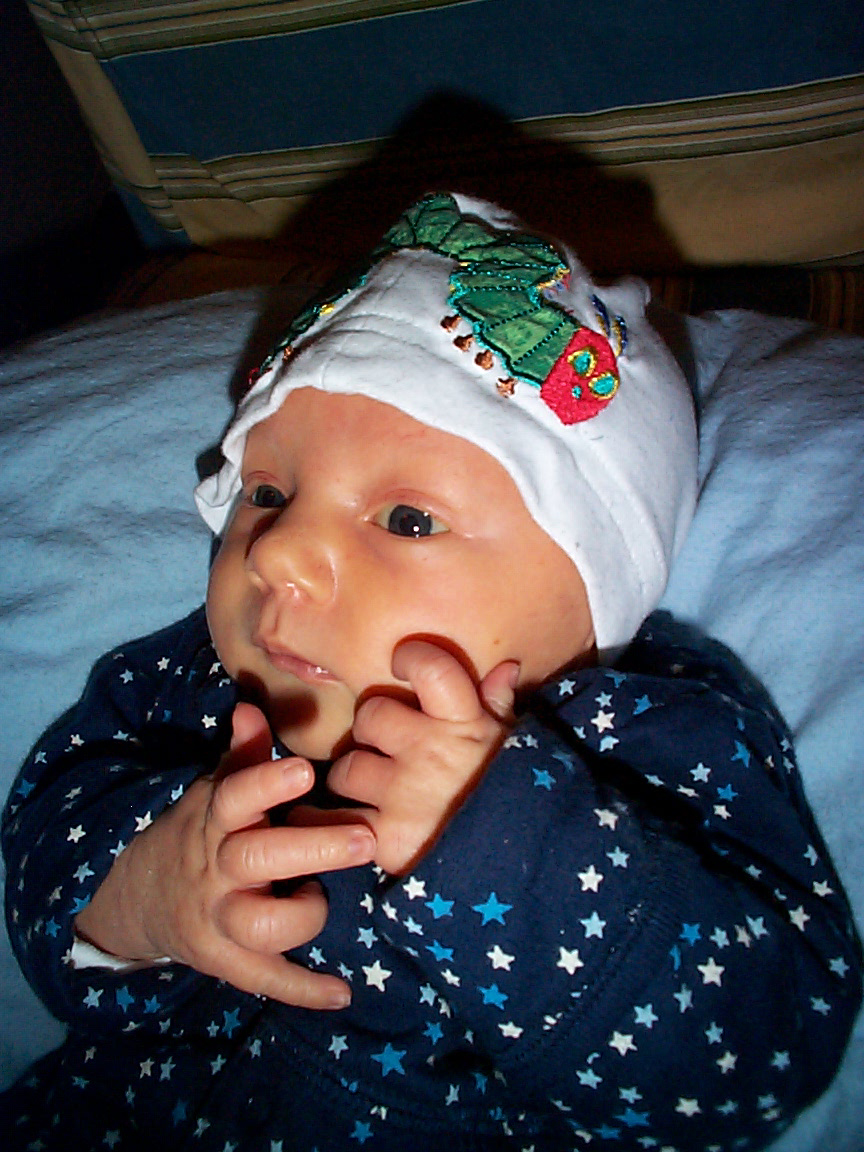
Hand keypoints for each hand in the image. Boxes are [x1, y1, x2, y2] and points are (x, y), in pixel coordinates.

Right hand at [74, 702, 375, 1007]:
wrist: (145, 896)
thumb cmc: (204, 832)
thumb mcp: (215, 791)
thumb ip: (243, 756)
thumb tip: (249, 707)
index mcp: (218, 820)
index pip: (235, 796)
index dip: (265, 784)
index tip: (303, 771)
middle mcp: (219, 870)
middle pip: (258, 858)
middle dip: (313, 850)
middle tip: (366, 838)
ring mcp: (220, 919)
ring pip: (259, 926)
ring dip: (302, 916)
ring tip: (325, 899)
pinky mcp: (227, 961)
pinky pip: (265, 980)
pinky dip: (303, 990)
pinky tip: (343, 993)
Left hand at [325, 641, 517, 874]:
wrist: (513, 874)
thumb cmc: (508, 801)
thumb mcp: (511, 750)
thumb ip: (499, 707)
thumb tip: (506, 666)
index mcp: (466, 726)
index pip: (433, 669)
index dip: (412, 658)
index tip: (402, 661)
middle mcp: (432, 754)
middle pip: (370, 716)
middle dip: (373, 732)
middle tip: (387, 749)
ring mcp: (406, 796)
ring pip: (346, 768)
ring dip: (354, 780)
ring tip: (378, 794)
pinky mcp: (386, 838)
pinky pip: (336, 817)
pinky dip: (332, 822)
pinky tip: (345, 823)